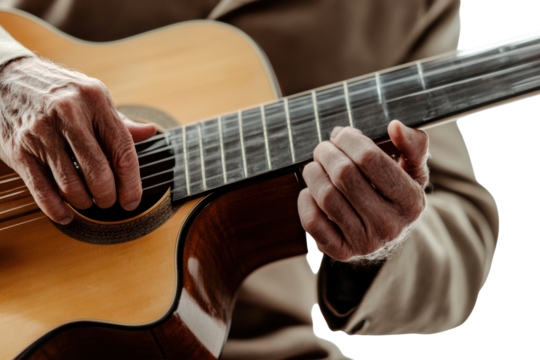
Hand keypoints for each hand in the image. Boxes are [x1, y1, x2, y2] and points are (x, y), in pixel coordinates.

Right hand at [0, 57, 155, 224]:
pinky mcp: (19, 148)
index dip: (131, 182)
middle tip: (109, 202)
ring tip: (88, 202)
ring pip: (71, 184)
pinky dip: (56, 209)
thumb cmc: (56, 90)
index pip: (123, 150)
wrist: (5, 76)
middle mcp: (68, 113)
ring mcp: (41, 131)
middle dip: (108, 197)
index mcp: (95, 100)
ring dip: (84, 202)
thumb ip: (120, 121)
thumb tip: (150, 132)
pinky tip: (65, 214)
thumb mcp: (92, 96)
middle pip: (98, 172)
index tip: (132, 199)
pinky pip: (41, 189)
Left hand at [298, 121, 428, 261]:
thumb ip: (412, 144)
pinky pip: (313, 222)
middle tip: (323, 148)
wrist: (388, 233)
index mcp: (411, 201)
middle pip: (343, 175)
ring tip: (315, 166)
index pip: (369, 158)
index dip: (348, 139)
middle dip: (327, 152)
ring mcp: (365, 241)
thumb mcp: (413, 169)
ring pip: (326, 196)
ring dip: (313, 173)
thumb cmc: (395, 193)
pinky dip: (305, 201)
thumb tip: (395, 127)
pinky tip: (311, 191)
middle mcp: (390, 225)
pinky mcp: (341, 252)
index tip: (341, 135)